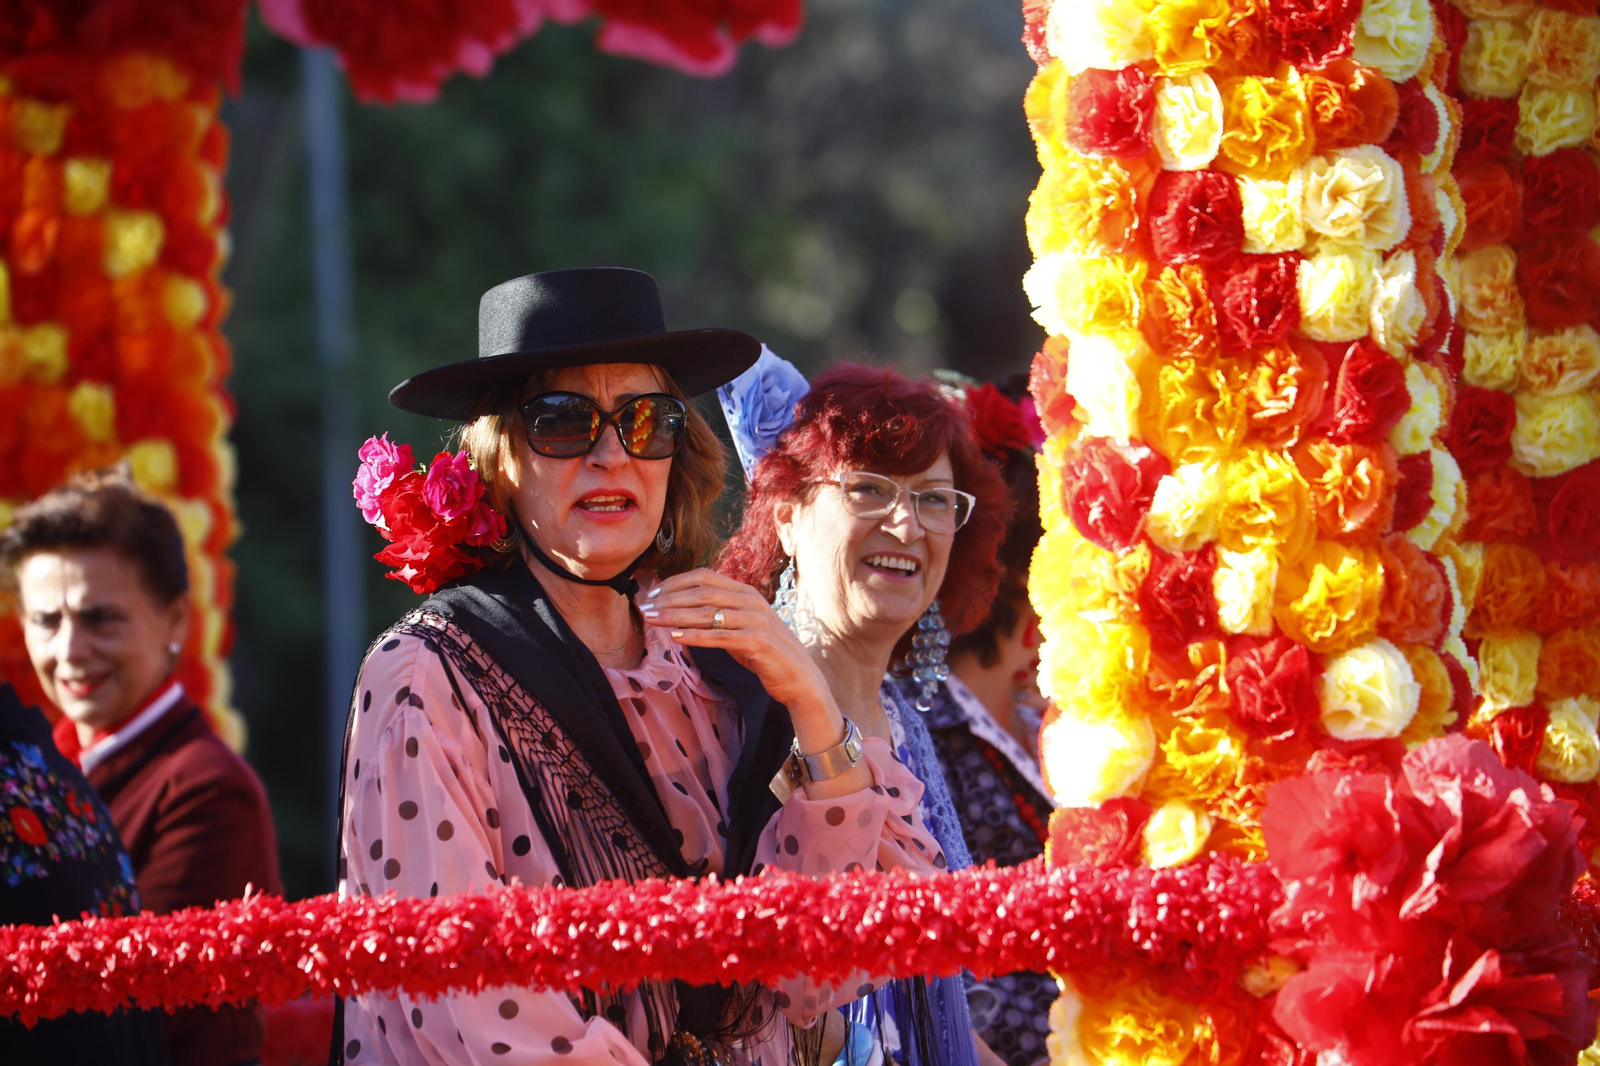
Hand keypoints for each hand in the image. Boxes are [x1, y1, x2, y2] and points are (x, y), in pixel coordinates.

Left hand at [638, 569, 842, 754]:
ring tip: (651, 619)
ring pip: (707, 611)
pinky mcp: (757, 642)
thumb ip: (719, 614)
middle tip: (645, 606)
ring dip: (674, 615)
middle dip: (669, 598)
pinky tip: (674, 638)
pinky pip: (719, 636)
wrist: (799, 677)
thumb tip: (683, 610)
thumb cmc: (766, 653)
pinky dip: (694, 636)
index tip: (653, 593)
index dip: (675, 582)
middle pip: (702, 591)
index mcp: (745, 592)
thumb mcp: (742, 626)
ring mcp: (756, 620)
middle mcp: (751, 601)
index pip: (705, 576)